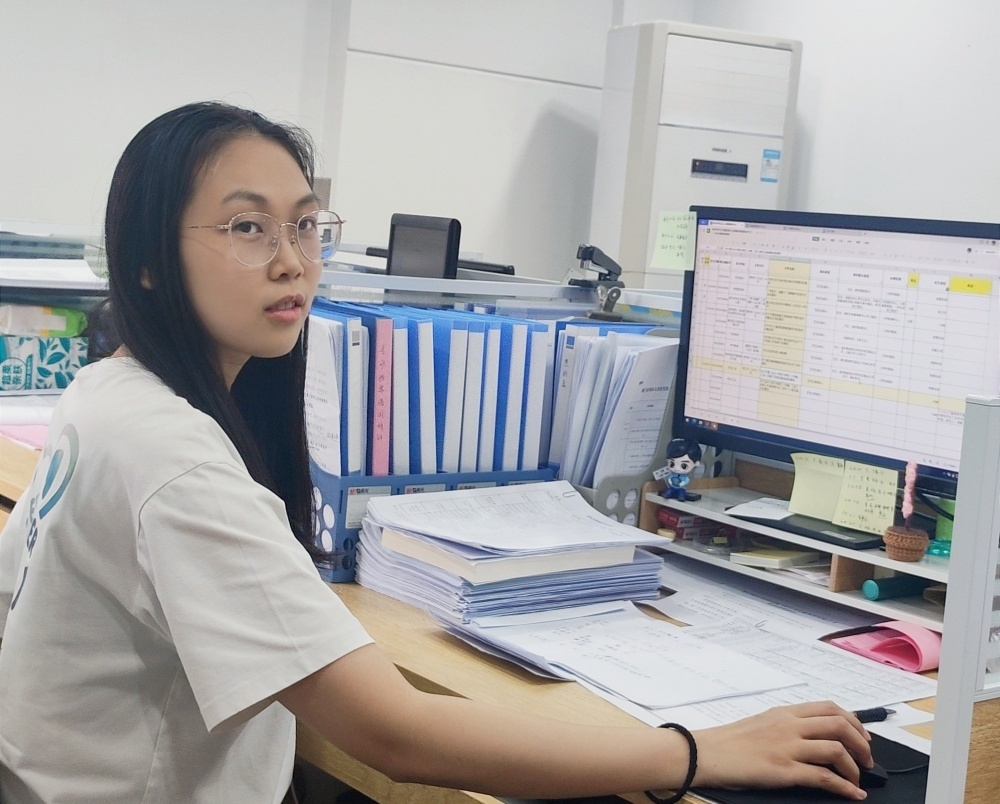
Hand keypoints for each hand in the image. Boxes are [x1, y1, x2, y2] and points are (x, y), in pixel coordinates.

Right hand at [691, 701, 872, 799]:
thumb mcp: (762, 722)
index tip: (863, 737)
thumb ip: (788, 725)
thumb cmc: (730, 741)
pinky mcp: (783, 771)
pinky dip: (844, 787)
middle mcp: (789, 726)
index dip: (854, 722)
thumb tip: (814, 735)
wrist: (706, 753)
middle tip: (867, 759)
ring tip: (858, 778)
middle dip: (862, 744)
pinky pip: (823, 777)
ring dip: (856, 767)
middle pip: (839, 725)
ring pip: (836, 750)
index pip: (830, 708)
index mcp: (785, 713)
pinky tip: (853, 794)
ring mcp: (787, 747)